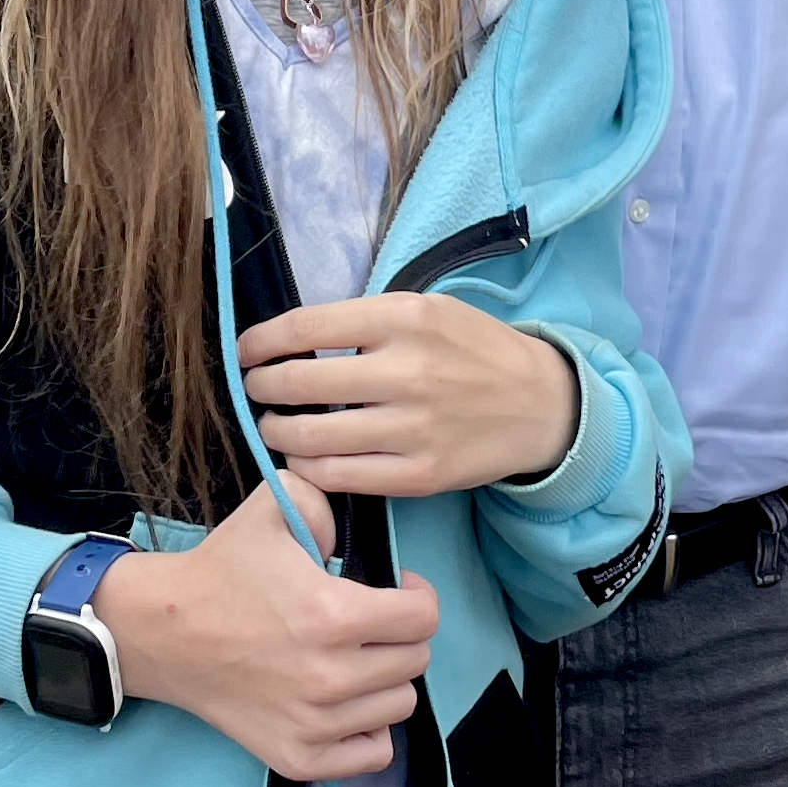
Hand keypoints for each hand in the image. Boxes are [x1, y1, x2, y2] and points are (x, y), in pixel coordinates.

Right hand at [90, 477, 434, 780]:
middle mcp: (331, 676)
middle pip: (415, 662)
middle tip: (369, 625)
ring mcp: (315, 723)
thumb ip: (325, 495)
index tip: (398, 591)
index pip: (424, 617)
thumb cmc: (222, 570)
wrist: (163, 632)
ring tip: (353, 660)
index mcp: (334, 614)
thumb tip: (352, 528)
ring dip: (385, 681)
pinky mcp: (297, 757)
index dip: (417, 596)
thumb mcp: (273, 506)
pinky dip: (367, 730)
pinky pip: (373, 754)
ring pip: (399, 706)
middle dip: (399, 636)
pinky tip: (345, 704)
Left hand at [239, 294, 580, 499]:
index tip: (246, 351)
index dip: (261, 341)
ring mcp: (414, 429)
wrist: (540, 404)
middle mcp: (407, 372)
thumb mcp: (427, 309)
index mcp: (404, 319)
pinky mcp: (421, 475)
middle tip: (257, 389)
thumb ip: (366, 321)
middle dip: (262, 387)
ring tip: (275, 426)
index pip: (306, 328)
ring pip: (312, 439)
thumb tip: (292, 338)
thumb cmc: (473, 350)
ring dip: (277, 432)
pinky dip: (310, 469)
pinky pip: (342, 477)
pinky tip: (305, 458)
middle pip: (299, 383)